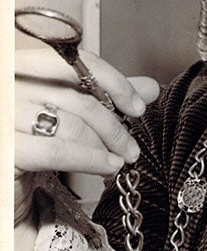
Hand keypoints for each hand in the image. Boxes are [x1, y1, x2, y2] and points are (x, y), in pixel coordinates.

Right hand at [15, 47, 159, 219]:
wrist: (4, 189)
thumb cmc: (28, 148)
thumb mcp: (67, 116)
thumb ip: (103, 98)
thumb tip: (148, 87)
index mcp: (21, 69)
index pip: (74, 61)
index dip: (112, 82)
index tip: (136, 105)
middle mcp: (9, 86)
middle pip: (77, 96)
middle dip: (113, 124)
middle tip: (131, 145)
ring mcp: (4, 116)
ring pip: (72, 124)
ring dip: (106, 145)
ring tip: (120, 159)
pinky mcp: (6, 150)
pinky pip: (57, 151)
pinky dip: (90, 159)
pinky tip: (106, 165)